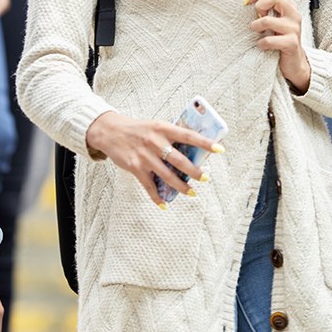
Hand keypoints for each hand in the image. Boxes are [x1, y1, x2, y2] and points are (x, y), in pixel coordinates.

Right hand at [84, 110, 220, 206]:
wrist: (110, 131)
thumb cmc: (138, 129)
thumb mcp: (156, 126)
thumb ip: (171, 136)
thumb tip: (193, 150)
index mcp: (163, 128)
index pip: (188, 135)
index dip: (205, 143)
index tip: (220, 149)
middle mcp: (154, 142)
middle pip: (179, 160)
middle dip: (194, 172)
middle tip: (205, 178)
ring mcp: (144, 156)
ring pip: (167, 176)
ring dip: (181, 187)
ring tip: (192, 193)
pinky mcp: (135, 168)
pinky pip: (149, 186)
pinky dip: (157, 197)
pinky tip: (164, 204)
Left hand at [246, 0, 310, 93]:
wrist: (294, 62)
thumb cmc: (279, 38)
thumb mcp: (274, 20)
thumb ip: (265, 8)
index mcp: (288, 5)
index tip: (248, 0)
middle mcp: (294, 14)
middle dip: (260, 6)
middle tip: (256, 16)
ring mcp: (294, 29)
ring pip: (268, 20)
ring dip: (256, 26)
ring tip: (257, 32)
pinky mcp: (292, 43)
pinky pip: (269, 40)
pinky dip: (262, 43)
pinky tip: (262, 45)